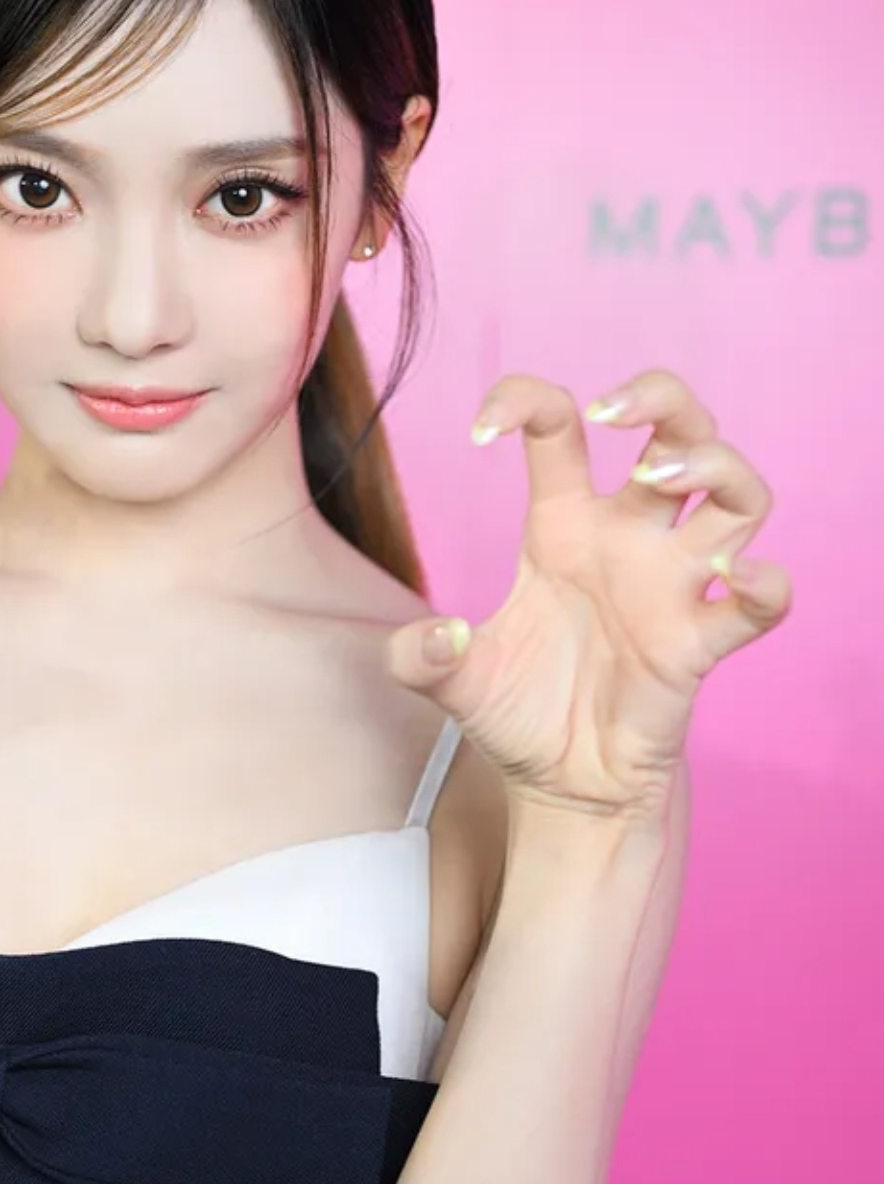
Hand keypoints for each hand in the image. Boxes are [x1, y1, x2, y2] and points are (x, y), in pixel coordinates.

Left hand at [384, 369, 791, 824]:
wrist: (561, 787)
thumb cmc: (519, 713)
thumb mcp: (450, 683)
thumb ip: (420, 658)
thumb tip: (436, 639)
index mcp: (562, 525)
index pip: (558, 427)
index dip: (523, 401)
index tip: (479, 431)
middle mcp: (627, 539)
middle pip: (678, 427)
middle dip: (658, 396)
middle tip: (613, 412)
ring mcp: (672, 586)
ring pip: (736, 492)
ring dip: (712, 465)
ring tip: (658, 479)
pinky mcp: (700, 643)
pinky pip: (759, 602)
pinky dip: (762, 583)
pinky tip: (729, 577)